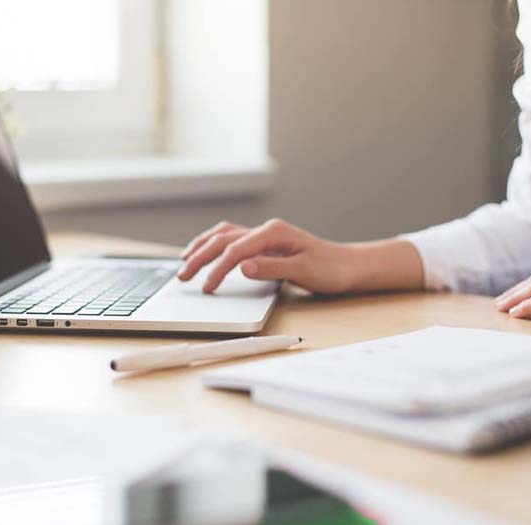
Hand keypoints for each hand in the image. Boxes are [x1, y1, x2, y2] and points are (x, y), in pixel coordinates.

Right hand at [176, 219, 350, 293]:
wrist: (348, 266)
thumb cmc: (330, 269)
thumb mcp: (303, 271)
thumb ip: (271, 268)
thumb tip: (242, 267)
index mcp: (273, 233)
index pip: (235, 250)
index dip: (217, 269)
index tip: (207, 288)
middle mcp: (266, 230)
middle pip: (223, 239)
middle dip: (199, 256)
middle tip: (182, 276)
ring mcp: (264, 235)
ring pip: (223, 235)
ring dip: (202, 246)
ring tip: (184, 261)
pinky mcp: (265, 244)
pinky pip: (232, 239)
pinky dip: (214, 245)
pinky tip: (206, 252)